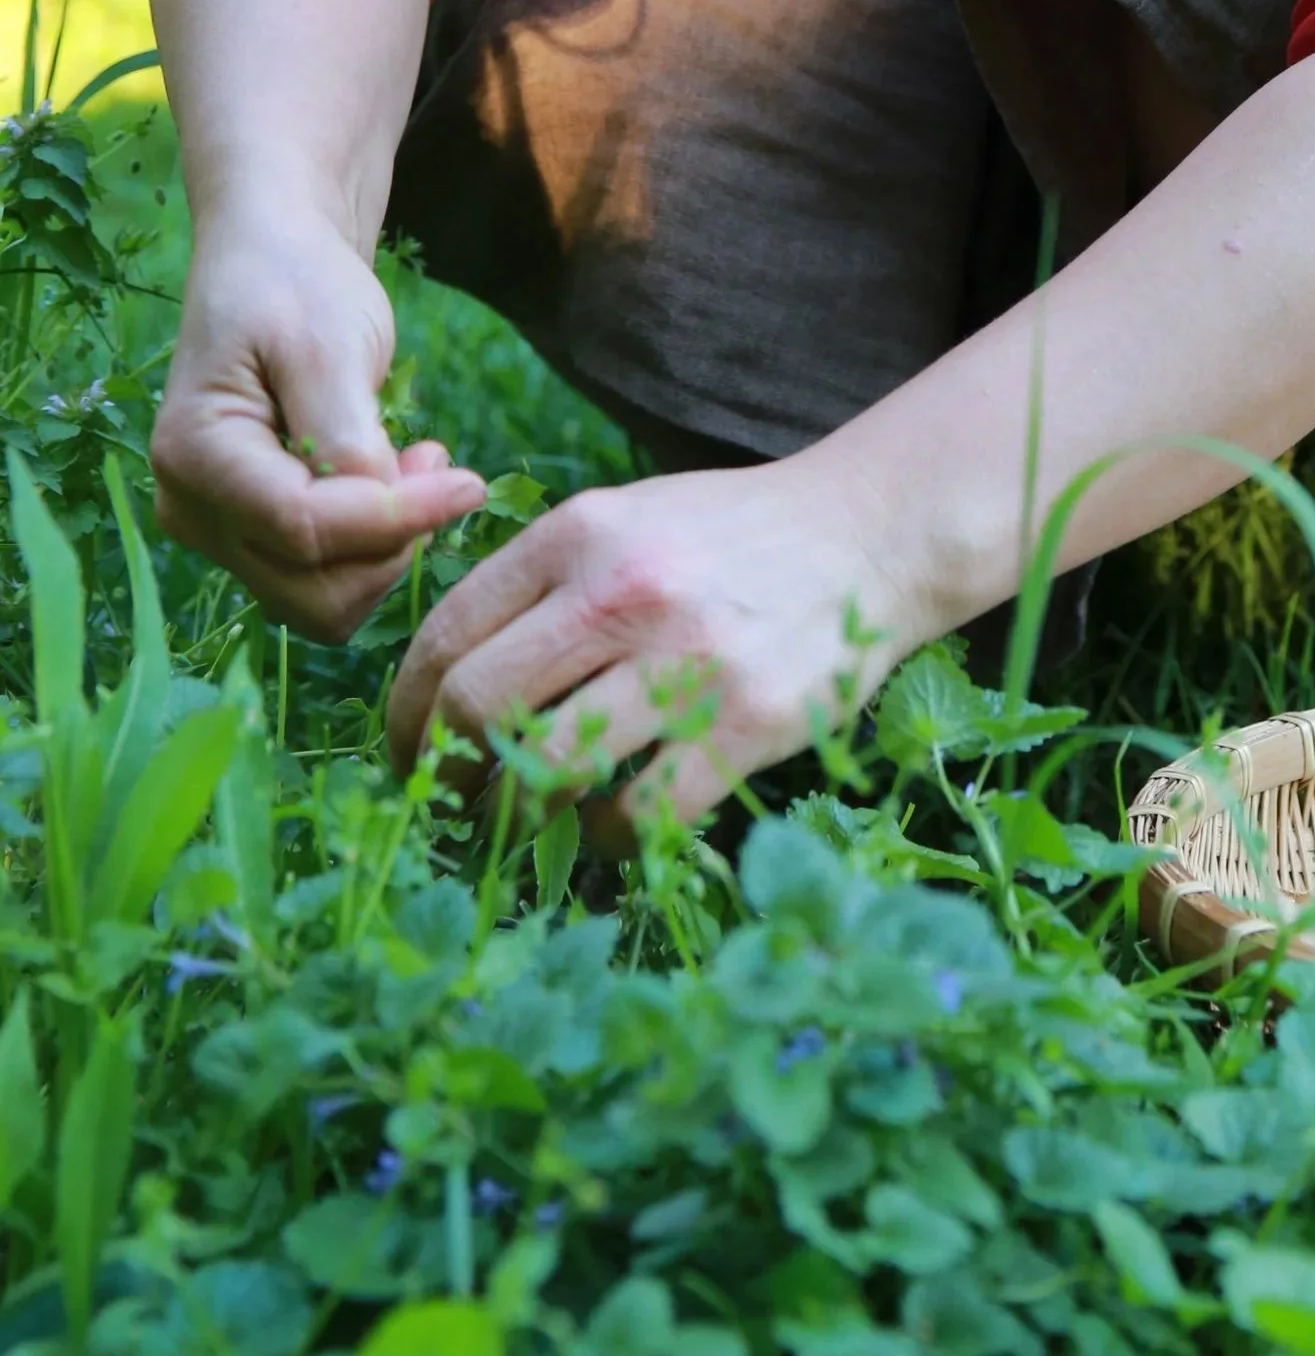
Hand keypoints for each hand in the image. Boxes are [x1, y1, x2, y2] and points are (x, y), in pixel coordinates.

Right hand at [151, 208, 487, 638]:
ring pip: (322, 600)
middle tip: (434, 461)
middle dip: (389, 543)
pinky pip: (324, 578)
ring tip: (415, 459)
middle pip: (311, 590)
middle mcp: (192, 511)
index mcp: (194, 456)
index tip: (470, 483)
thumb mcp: (328, 343)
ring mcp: (218, 532)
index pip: (303, 528)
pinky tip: (393, 474)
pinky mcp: (253, 537)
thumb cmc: (295, 286)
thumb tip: (385, 516)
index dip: (395, 519)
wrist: (273, 264)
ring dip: (386, 547)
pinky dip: (373, 544)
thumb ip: (347, 435)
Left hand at [385, 451, 910, 843]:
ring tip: (528, 818)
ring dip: (520, 814)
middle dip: (448, 773)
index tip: (407, 753)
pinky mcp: (745, 722)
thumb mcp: (626, 517)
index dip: (405, 713)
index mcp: (580, 533)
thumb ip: (542, 576)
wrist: (866, 533)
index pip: (447, 636)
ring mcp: (687, 659)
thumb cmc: (730, 537)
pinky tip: (614, 823)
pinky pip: (640, 815)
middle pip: (477, 708)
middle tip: (456, 799)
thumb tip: (445, 675)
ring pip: (548, 770)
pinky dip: (609, 838)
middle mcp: (623, 590)